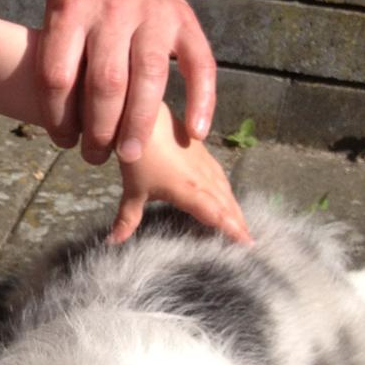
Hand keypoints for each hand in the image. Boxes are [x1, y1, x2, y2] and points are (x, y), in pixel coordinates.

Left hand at [37, 0, 215, 165]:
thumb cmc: (80, 0)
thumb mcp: (55, 17)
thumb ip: (57, 59)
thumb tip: (61, 125)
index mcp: (71, 12)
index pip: (59, 76)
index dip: (58, 117)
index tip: (64, 140)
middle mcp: (112, 11)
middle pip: (105, 82)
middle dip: (99, 130)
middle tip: (95, 157)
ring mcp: (153, 15)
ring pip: (148, 77)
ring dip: (138, 124)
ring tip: (129, 155)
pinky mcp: (185, 21)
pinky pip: (199, 64)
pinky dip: (202, 100)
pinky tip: (195, 132)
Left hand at [108, 102, 250, 246]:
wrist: (147, 120)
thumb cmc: (140, 157)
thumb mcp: (133, 191)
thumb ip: (127, 219)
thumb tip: (113, 241)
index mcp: (190, 191)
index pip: (217, 215)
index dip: (233, 230)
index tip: (247, 244)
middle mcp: (204, 179)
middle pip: (227, 204)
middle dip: (239, 222)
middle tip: (251, 242)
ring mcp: (206, 165)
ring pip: (226, 190)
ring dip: (235, 208)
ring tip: (243, 224)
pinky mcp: (204, 155)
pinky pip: (221, 177)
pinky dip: (227, 191)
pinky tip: (227, 196)